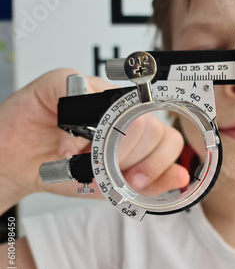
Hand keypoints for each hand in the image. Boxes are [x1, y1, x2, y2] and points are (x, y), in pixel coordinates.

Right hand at [0, 69, 188, 212]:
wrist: (18, 167)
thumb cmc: (65, 171)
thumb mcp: (113, 186)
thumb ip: (149, 184)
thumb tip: (183, 176)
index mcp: (136, 126)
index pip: (168, 137)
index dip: (156, 164)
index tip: (135, 181)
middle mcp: (120, 105)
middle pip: (148, 128)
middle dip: (123, 161)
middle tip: (99, 169)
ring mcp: (94, 89)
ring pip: (122, 113)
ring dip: (99, 149)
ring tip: (80, 158)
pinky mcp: (64, 81)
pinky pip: (82, 101)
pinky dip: (73, 136)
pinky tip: (65, 148)